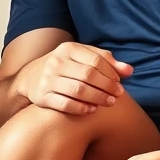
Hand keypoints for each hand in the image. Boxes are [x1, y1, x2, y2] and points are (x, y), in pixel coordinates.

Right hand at [15, 42, 133, 114]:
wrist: (30, 78)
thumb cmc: (64, 66)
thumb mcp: (81, 57)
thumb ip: (105, 61)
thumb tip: (129, 71)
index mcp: (68, 49)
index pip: (96, 60)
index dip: (111, 73)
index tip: (120, 82)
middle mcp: (56, 62)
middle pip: (88, 75)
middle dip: (107, 86)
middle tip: (118, 95)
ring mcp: (47, 80)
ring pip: (78, 90)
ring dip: (97, 98)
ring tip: (109, 102)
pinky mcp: (42, 97)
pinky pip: (65, 104)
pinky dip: (81, 108)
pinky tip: (92, 110)